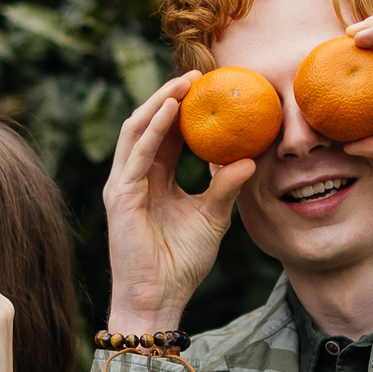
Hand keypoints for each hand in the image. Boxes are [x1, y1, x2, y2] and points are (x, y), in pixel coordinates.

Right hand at [102, 71, 258, 331]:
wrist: (159, 298)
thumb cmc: (182, 263)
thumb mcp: (213, 217)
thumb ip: (226, 186)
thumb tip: (250, 158)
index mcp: (155, 178)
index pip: (168, 133)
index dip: (185, 107)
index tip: (210, 86)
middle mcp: (136, 176)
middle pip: (150, 123)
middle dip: (171, 95)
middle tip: (199, 73)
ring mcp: (125, 184)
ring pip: (138, 129)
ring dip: (160, 102)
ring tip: (185, 81)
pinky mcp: (122, 196)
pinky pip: (138, 153)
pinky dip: (154, 128)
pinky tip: (172, 109)